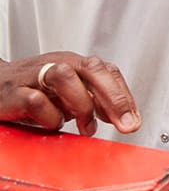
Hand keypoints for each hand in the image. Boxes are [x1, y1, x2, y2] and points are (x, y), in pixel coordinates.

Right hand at [0, 52, 140, 135]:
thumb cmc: (32, 89)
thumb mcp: (67, 93)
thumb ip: (93, 100)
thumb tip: (121, 116)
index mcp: (74, 63)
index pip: (107, 71)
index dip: (124, 95)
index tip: (133, 120)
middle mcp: (58, 64)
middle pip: (92, 68)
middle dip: (114, 97)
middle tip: (125, 123)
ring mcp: (35, 75)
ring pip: (65, 77)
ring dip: (82, 104)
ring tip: (87, 127)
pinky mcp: (14, 92)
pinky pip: (36, 101)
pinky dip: (49, 116)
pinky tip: (53, 124)